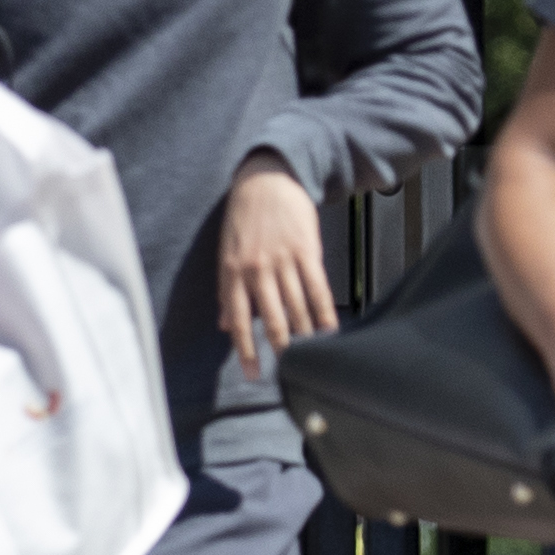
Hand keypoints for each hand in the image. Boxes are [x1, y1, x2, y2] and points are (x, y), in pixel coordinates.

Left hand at [218, 159, 341, 377]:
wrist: (267, 180)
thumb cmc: (243, 218)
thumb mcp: (225, 253)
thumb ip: (226, 291)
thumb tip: (224, 325)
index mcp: (233, 272)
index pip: (239, 321)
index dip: (246, 351)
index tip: (253, 374)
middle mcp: (257, 270)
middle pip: (272, 320)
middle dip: (281, 350)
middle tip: (289, 373)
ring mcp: (283, 261)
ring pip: (297, 308)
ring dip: (306, 337)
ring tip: (311, 357)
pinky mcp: (307, 251)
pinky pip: (318, 289)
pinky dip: (325, 313)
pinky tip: (330, 330)